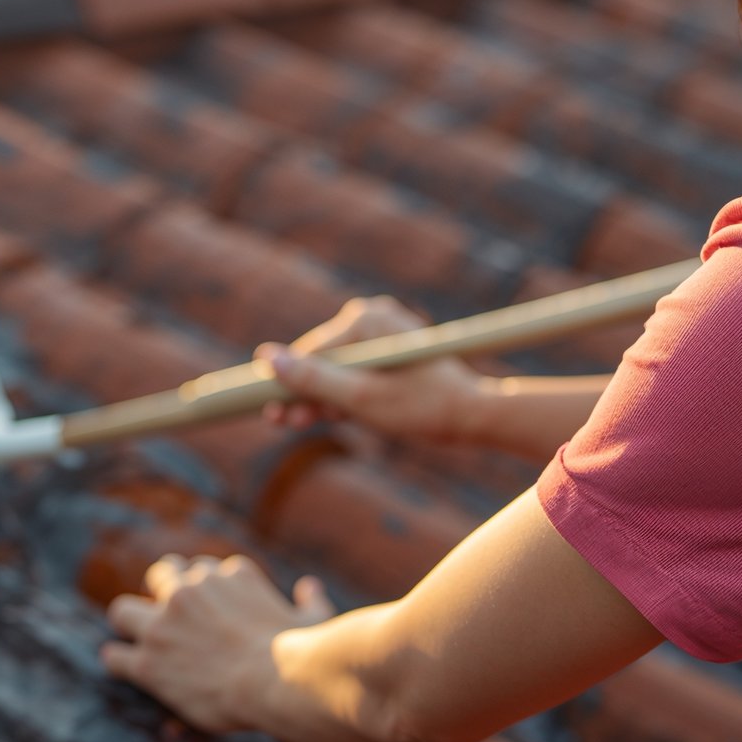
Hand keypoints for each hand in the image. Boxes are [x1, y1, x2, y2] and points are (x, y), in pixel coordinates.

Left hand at [101, 553, 335, 732]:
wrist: (280, 681)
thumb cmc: (304, 652)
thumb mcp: (314, 618)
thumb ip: (309, 600)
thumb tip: (308, 586)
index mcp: (231, 573)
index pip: (204, 570)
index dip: (205, 592)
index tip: (208, 612)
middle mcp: (192, 588)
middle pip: (160, 574)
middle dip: (161, 592)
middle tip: (168, 619)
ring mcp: (165, 623)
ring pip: (123, 610)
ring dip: (129, 622)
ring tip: (136, 639)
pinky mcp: (149, 660)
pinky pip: (116, 655)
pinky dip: (119, 662)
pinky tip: (125, 668)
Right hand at [256, 294, 485, 444]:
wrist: (474, 416)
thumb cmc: (422, 406)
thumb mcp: (359, 399)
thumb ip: (312, 380)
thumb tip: (267, 358)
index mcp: (366, 319)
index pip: (310, 352)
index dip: (287, 384)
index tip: (268, 411)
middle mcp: (374, 317)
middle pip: (323, 360)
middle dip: (305, 394)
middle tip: (284, 424)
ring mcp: (384, 333)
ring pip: (338, 369)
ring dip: (322, 398)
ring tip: (303, 423)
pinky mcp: (392, 352)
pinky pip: (357, 372)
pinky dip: (345, 395)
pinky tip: (332, 415)